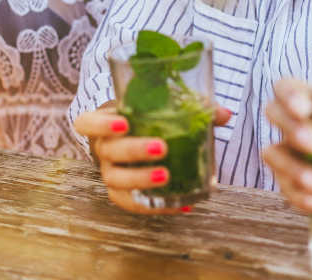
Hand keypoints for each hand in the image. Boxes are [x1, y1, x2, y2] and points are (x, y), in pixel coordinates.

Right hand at [74, 104, 231, 214]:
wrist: (135, 138)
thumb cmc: (146, 117)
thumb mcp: (161, 105)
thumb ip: (192, 107)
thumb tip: (224, 114)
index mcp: (104, 122)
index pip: (86, 123)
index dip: (101, 124)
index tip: (124, 123)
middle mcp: (102, 149)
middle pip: (109, 152)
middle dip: (134, 151)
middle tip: (161, 147)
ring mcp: (110, 174)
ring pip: (116, 181)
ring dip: (141, 180)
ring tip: (167, 176)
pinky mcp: (122, 195)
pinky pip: (133, 204)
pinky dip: (158, 206)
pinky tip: (183, 205)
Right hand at [262, 78, 311, 213]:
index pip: (288, 87)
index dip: (289, 94)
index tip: (305, 109)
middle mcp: (300, 125)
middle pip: (274, 114)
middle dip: (292, 129)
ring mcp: (294, 154)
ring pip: (273, 154)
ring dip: (293, 170)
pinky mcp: (295, 183)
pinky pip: (284, 189)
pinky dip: (298, 198)